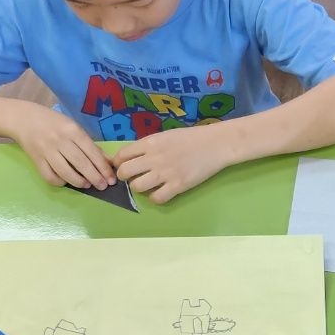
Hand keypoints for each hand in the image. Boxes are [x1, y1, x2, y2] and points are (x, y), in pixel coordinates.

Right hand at [9, 104, 114, 188]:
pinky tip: (67, 181)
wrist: (23, 119)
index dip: (103, 167)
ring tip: (87, 184)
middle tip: (103, 186)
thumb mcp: (73, 127)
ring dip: (79, 182)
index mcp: (72, 130)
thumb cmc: (53, 122)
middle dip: (94, 177)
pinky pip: (50, 176)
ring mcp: (47, 151)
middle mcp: (60, 140)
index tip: (111, 179)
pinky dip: (60, 182)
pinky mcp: (36, 160)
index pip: (91, 152)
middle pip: (80, 163)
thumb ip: (89, 144)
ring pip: (65, 172)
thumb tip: (107, 161)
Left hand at [112, 126, 230, 203]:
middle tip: (134, 177)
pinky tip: (161, 192)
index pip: (121, 155)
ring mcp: (165, 173)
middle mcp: (154, 158)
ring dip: (139, 187)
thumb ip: (149, 146)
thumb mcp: (165, 136)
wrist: (215, 144)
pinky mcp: (178, 185)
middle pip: (124, 172)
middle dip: (125, 177)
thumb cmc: (191, 138)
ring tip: (148, 185)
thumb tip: (133, 157)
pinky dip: (156, 197)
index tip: (122, 167)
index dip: (118, 163)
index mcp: (150, 143)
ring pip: (137, 187)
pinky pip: (157, 198)